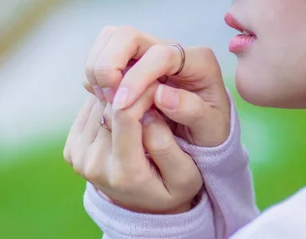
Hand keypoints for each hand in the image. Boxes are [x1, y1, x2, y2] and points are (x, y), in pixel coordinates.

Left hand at [63, 84, 202, 214]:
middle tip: (149, 84)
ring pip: (96, 106)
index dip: (140, 91)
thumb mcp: (185, 175)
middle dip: (129, 90)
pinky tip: (123, 105)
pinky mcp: (71, 151)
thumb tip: (147, 114)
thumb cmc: (170, 190)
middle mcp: (94, 166)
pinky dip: (105, 103)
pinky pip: (88, 112)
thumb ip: (167, 145)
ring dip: (116, 94)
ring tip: (138, 94)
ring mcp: (79, 159)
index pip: (123, 115)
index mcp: (123, 173)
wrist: (139, 209)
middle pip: (108, 107)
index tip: (158, 82)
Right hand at [83, 26, 229, 146]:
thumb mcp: (211, 129)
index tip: (122, 105)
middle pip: (127, 36)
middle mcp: (170, 50)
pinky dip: (94, 77)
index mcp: (197, 62)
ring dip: (98, 69)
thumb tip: (161, 95)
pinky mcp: (130, 64)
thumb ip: (193, 111)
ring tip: (105, 100)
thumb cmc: (209, 133)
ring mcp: (148, 54)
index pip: (160, 55)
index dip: (137, 78)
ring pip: (110, 40)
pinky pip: (101, 57)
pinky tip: (103, 99)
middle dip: (109, 64)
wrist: (203, 135)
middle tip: (108, 97)